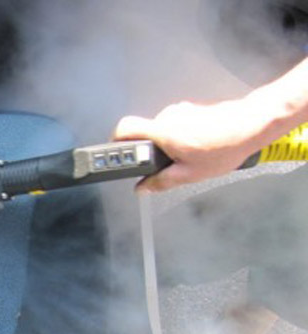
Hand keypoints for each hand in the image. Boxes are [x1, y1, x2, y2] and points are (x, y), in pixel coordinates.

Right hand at [114, 99, 267, 193]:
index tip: (116, 156)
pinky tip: (201, 147)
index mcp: (162, 132)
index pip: (125, 128)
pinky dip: (181, 138)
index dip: (115, 142)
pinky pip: (176, 126)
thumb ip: (162, 182)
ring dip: (169, 146)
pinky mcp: (191, 109)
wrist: (254, 123)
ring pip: (162, 131)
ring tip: (191, 157)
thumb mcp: (191, 174)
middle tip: (168, 166)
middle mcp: (167, 117)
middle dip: (151, 152)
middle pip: (144, 135)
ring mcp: (180, 110)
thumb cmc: (224, 147)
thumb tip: (142, 189)